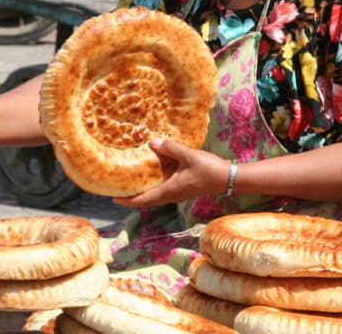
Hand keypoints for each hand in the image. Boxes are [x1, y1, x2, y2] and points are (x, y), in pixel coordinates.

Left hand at [113, 138, 229, 207]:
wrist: (227, 178)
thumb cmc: (208, 169)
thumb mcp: (188, 156)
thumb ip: (170, 148)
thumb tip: (152, 143)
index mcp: (170, 190)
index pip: (144, 199)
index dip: (128, 200)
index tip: (114, 198)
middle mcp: (171, 195)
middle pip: (147, 200)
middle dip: (132, 197)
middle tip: (117, 190)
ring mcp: (177, 193)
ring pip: (155, 196)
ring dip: (142, 192)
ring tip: (130, 183)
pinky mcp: (183, 189)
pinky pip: (163, 190)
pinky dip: (153, 186)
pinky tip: (151, 175)